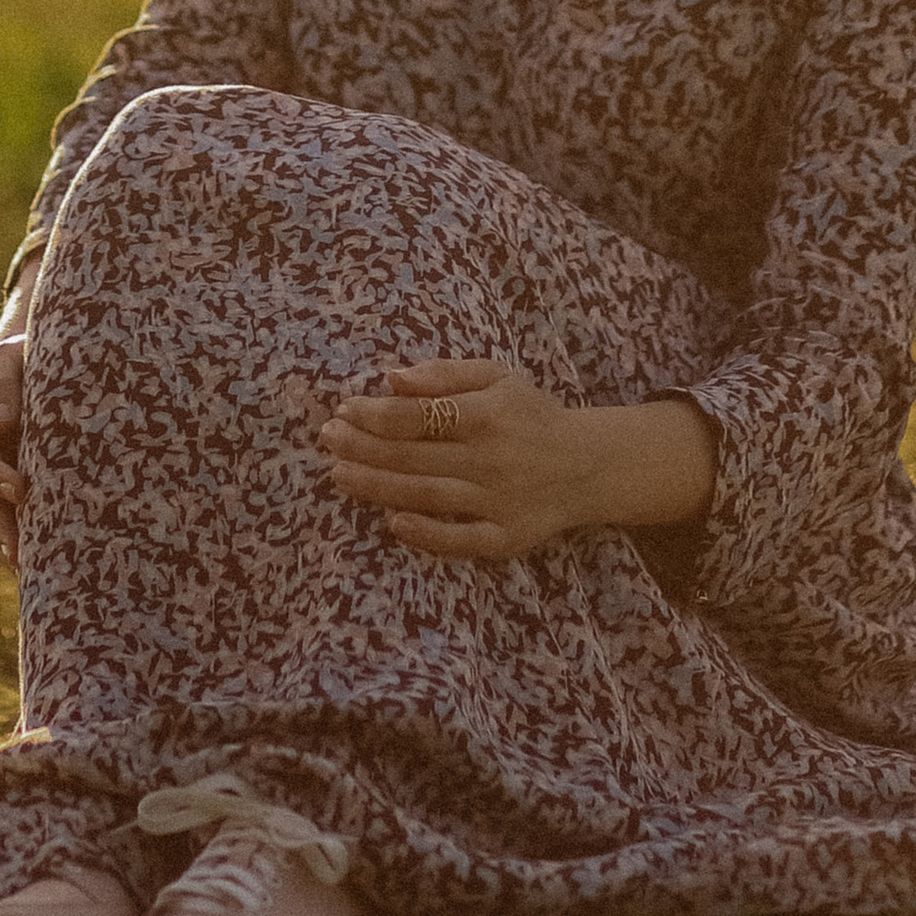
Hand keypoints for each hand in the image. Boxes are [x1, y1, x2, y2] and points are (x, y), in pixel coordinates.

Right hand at [0, 335, 26, 565]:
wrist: (35, 356)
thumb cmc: (24, 353)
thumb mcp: (9, 358)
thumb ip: (2, 386)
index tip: (21, 490)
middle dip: (0, 523)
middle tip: (20, 548)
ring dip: (7, 540)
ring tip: (25, 568)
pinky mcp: (13, 482)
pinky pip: (11, 516)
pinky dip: (20, 539)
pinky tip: (35, 565)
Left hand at [318, 357, 597, 561]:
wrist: (587, 465)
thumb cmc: (529, 414)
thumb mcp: (496, 377)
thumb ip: (445, 374)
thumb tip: (391, 378)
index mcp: (486, 414)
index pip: (419, 415)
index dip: (376, 414)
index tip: (344, 409)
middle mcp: (490, 458)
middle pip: (415, 456)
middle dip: (365, 447)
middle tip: (328, 440)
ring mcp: (497, 501)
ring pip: (427, 495)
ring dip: (378, 486)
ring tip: (339, 475)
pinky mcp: (505, 538)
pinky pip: (460, 541)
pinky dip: (427, 535)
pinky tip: (394, 525)